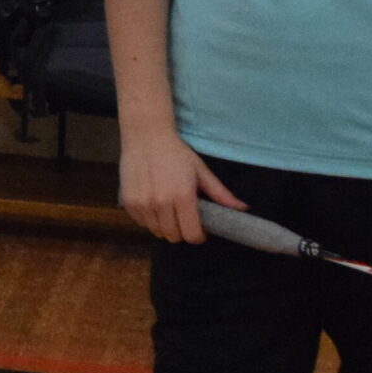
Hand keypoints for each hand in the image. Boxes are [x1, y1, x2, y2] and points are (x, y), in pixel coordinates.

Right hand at [118, 121, 247, 244]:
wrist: (145, 135)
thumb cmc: (176, 152)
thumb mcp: (201, 171)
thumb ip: (220, 194)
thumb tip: (244, 209)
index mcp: (182, 197)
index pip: (191, 235)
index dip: (198, 236)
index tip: (199, 229)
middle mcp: (160, 203)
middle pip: (173, 236)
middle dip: (182, 232)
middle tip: (184, 218)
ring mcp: (142, 203)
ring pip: (157, 231)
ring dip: (165, 226)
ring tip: (169, 211)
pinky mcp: (128, 201)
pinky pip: (141, 223)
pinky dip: (149, 220)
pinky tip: (154, 205)